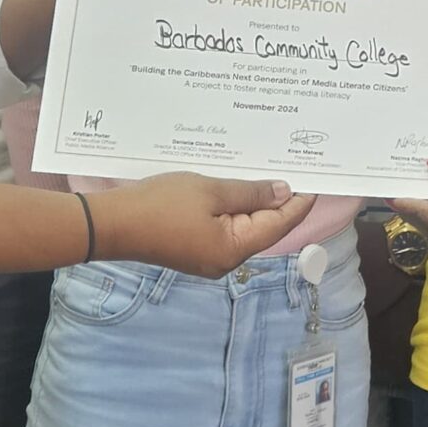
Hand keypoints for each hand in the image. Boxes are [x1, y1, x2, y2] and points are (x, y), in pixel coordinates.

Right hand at [94, 172, 317, 277]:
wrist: (110, 224)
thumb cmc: (160, 205)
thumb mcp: (210, 191)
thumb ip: (250, 193)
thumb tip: (284, 193)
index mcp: (235, 248)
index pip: (280, 224)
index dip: (300, 200)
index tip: (316, 177)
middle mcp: (226, 259)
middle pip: (263, 227)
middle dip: (279, 199)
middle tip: (295, 167)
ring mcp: (208, 256)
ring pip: (243, 226)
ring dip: (254, 201)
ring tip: (268, 171)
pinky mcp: (194, 248)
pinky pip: (223, 226)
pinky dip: (233, 207)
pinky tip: (237, 185)